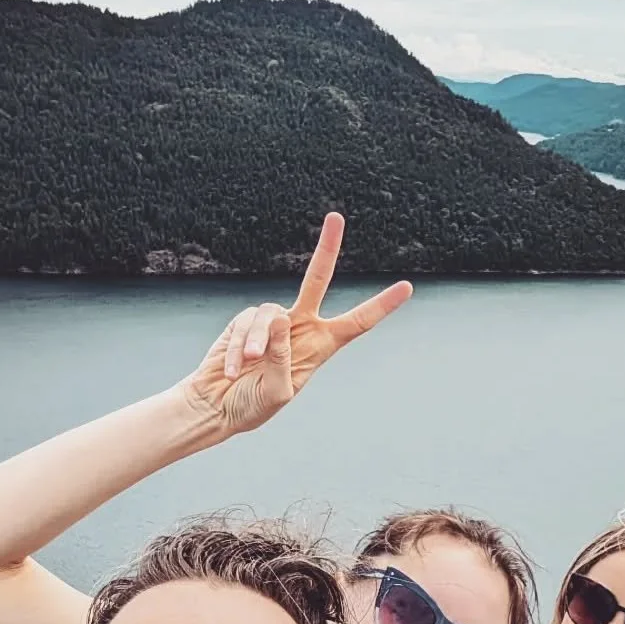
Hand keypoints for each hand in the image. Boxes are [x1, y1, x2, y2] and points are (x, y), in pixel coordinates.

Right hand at [181, 212, 412, 433]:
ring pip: (269, 313)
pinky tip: (232, 368)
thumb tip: (280, 316)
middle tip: (336, 217)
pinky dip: (236, 347)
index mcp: (322, 346)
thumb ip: (282, 358)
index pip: (358, 322)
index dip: (381, 305)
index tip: (407, 288)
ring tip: (246, 365)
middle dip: (327, 248)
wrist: (217, 406)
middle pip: (317, 280)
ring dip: (255, 342)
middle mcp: (300, 327)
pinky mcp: (244, 320)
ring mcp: (271, 321)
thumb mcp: (277, 393)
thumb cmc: (252, 406)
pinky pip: (244, 322)